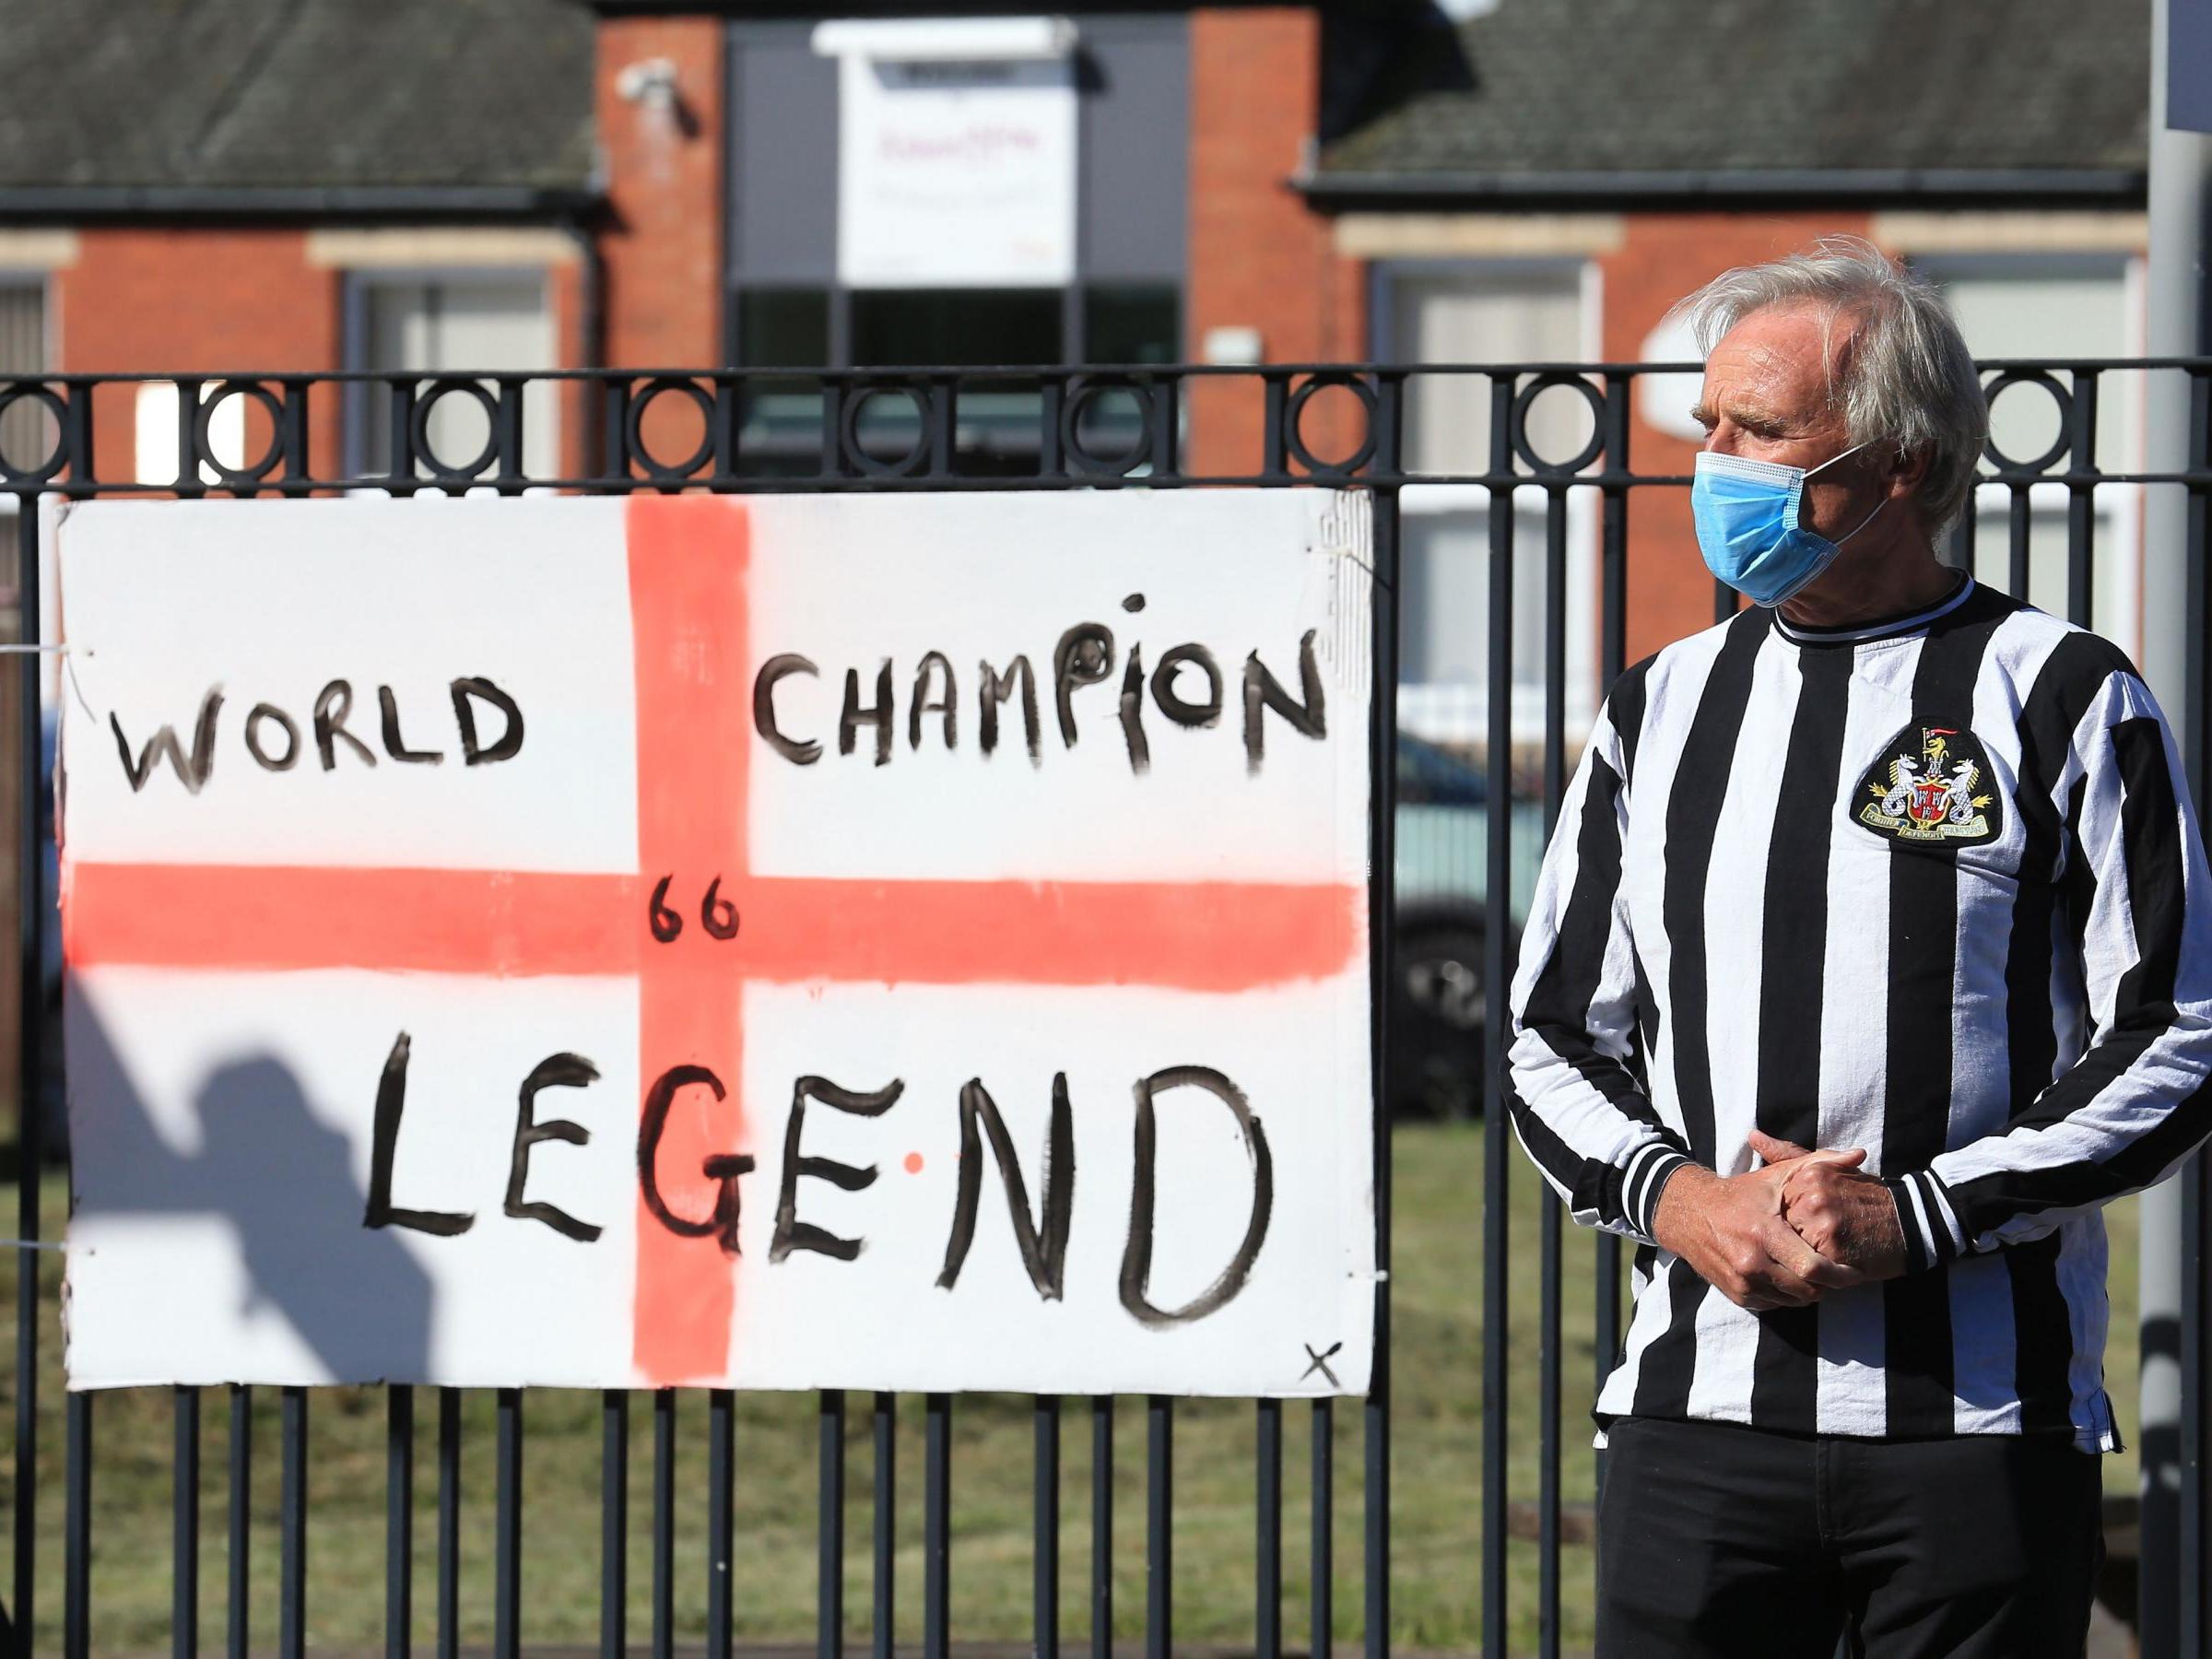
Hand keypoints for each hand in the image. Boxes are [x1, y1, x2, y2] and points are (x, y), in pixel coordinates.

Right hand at [1652, 1138, 1869, 1311]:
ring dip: (1809, 1291)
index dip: (1840, 1274)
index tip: (1855, 1270)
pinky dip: (1787, 1295)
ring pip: (1794, 1301)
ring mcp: (1742, 1282)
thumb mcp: (1777, 1175)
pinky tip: (1789, 1276)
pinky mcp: (1737, 1295)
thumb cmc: (1741, 1193)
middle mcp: (1751, 1262)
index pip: (1813, 1267)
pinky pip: (1775, 1304)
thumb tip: (1860, 1154)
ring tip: (1814, 1273)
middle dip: (1828, 1285)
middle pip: (1807, 1290)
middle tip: (1839, 1274)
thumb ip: (1820, 1163)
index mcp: (1764, 1232)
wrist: (1688, 1213)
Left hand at [1751, 1130, 1909, 1281]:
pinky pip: (1810, 1268)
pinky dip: (1817, 1272)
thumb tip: (1752, 1135)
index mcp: (1807, 1175)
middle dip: (1791, 1239)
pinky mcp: (1835, 1250)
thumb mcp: (1826, 1169)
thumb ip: (1786, 1155)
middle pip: (1780, 1228)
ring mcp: (1823, 1223)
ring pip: (1793, 1249)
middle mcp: (1812, 1196)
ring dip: (1802, 1257)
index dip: (1784, 1219)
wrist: (1910, 1221)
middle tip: (1815, 1240)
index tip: (1801, 1222)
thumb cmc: (1864, 1195)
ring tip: (1824, 1252)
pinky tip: (1832, 1266)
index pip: (1773, 1205)